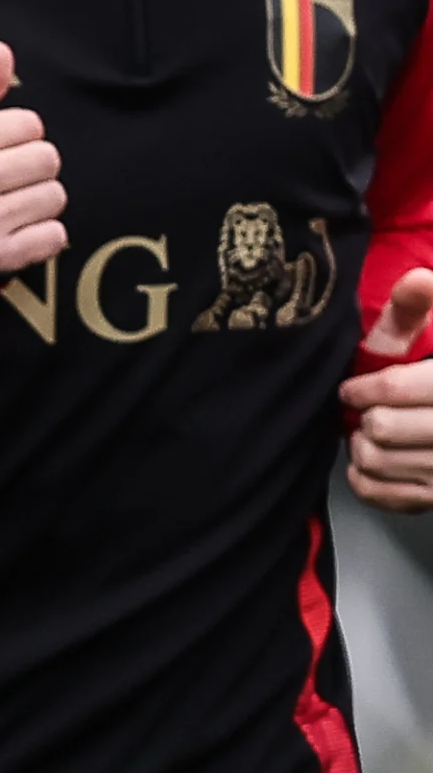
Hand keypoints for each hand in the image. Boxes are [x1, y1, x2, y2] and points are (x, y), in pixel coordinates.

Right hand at [0, 42, 65, 275]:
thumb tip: (2, 50)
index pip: (29, 124)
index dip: (17, 137)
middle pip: (47, 158)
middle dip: (32, 170)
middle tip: (5, 183)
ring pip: (55, 197)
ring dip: (38, 204)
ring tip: (8, 209)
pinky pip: (55, 236)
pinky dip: (41, 237)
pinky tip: (13, 234)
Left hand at [342, 268, 432, 510]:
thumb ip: (418, 312)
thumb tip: (419, 277)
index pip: (392, 389)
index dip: (362, 388)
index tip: (353, 388)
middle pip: (380, 427)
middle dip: (365, 416)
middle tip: (365, 411)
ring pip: (376, 461)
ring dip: (361, 446)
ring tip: (370, 433)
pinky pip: (382, 495)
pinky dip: (366, 479)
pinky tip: (372, 463)